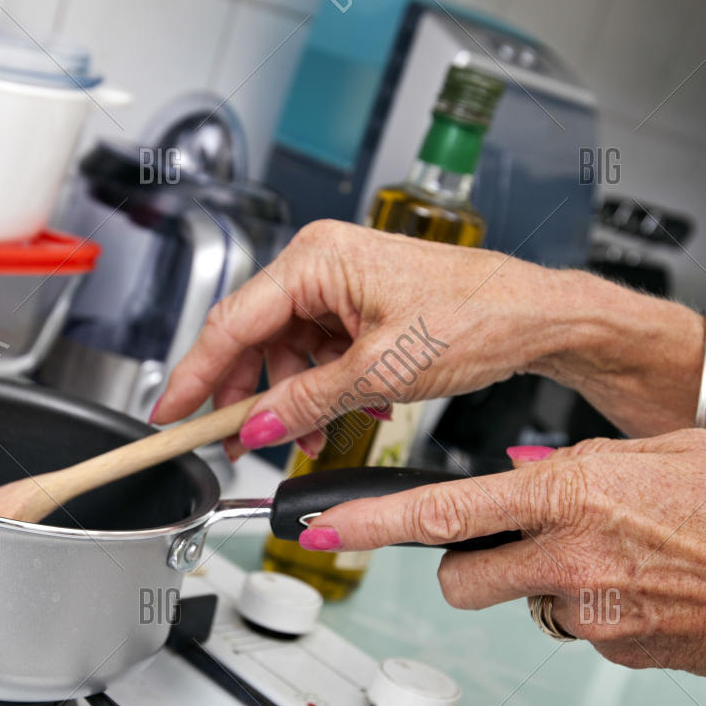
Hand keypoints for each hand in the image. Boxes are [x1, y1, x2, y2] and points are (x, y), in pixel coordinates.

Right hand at [150, 219, 594, 457]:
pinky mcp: (359, 309)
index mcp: (316, 259)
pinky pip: (319, 356)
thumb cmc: (476, 316)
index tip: (169, 413)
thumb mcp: (380, 371)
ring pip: (287, 355)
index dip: (195, 374)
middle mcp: (321, 265)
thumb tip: (257, 426)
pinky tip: (348, 413)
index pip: (232, 322)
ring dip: (293, 402)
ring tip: (309, 438)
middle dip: (247, 397)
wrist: (536, 318)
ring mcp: (340, 287)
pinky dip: (324, 391)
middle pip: (254, 339)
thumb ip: (307, 401)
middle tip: (231, 445)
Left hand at [296, 429, 705, 692]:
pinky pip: (574, 631)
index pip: (440, 510)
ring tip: (611, 565)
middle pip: (458, 577)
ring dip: (538, 587)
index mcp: (571, 491)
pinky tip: (645, 594)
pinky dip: (594, 614)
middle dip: (464, 566)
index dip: (366, 520)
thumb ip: (582, 466)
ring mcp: (588, 615)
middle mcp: (567, 557)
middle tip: (502, 549)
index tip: (317, 523)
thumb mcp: (660, 453)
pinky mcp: (612, 655)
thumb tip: (539, 475)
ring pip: (519, 605)